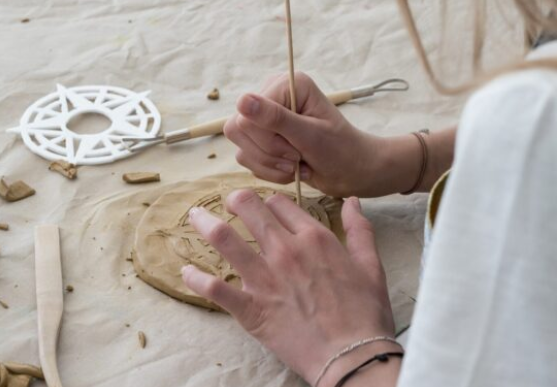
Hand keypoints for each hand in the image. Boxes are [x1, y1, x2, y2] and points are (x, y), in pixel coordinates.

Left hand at [181, 191, 396, 384]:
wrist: (351, 356)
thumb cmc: (364, 314)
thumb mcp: (371, 265)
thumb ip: (360, 229)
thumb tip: (351, 202)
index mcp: (314, 238)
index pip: (281, 204)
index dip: (270, 202)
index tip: (265, 206)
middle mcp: (286, 251)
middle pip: (250, 210)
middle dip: (235, 201)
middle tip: (228, 202)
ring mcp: (265, 279)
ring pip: (225, 239)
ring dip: (206, 224)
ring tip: (195, 217)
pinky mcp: (251, 308)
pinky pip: (215, 288)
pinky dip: (196, 279)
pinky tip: (186, 272)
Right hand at [224, 72, 387, 196]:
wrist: (352, 172)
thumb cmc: (341, 151)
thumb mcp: (311, 135)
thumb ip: (276, 118)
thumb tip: (243, 101)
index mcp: (285, 84)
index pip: (246, 113)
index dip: (267, 138)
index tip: (296, 149)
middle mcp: (271, 96)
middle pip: (238, 129)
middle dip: (268, 153)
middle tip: (297, 158)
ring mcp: (264, 119)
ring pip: (241, 147)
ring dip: (270, 165)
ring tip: (297, 165)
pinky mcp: (262, 138)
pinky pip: (246, 158)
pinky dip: (269, 171)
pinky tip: (292, 169)